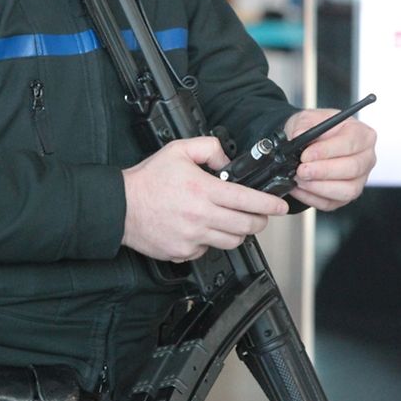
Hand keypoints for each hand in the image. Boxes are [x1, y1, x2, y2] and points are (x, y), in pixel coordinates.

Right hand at [121, 137, 289, 261]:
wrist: (120, 206)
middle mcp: (200, 216)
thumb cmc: (147, 180)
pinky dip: (209, 242)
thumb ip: (210, 148)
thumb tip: (229, 161)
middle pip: (246, 225)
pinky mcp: (182, 252)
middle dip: (260, 220)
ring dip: (237, 232)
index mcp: (203, 190)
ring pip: (231, 242)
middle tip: (260, 215)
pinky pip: (207, 250)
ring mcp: (192, 237)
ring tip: (231, 222)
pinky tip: (202, 230)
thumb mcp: (179, 150)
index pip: (248, 200)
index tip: (280, 206)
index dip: (270, 204)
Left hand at [284, 108, 376, 210]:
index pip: (351, 143)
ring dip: (319, 187)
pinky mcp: (345, 196)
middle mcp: (366, 158)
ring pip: (347, 190)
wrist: (308, 146)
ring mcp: (359, 179)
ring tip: (298, 180)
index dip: (327, 151)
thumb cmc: (314, 130)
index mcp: (362, 134)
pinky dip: (312, 198)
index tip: (306, 155)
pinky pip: (332, 203)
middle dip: (323, 171)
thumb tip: (298, 136)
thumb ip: (304, 125)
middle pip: (352, 168)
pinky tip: (298, 189)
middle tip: (301, 170)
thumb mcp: (307, 119)